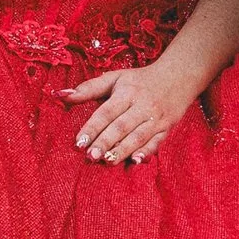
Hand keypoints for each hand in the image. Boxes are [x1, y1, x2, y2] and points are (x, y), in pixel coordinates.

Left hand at [64, 58, 193, 165]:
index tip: (78, 142)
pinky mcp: (167, 128)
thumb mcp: (115, 78)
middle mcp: (142, 106)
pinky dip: (146, 152)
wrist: (178, 76)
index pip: (106, 112)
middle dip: (105, 142)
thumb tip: (60, 95)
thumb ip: (88, 88)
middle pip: (122, 126)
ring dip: (122, 150)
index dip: (92, 127)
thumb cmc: (140, 80)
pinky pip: (156, 142)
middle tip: (90, 156)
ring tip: (107, 162)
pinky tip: (135, 161)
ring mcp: (156, 118)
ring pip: (138, 136)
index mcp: (127, 92)